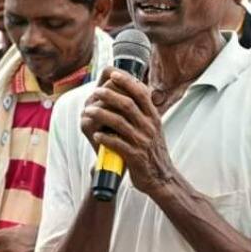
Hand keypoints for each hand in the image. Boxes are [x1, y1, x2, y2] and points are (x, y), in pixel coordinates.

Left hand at [80, 69, 175, 195]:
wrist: (161, 177)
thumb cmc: (152, 151)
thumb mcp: (153, 128)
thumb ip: (143, 112)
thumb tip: (133, 90)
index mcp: (154, 118)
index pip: (141, 93)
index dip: (127, 82)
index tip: (113, 74)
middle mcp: (150, 127)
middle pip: (128, 105)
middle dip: (110, 95)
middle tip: (96, 91)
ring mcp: (142, 142)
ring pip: (120, 123)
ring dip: (102, 114)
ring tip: (88, 111)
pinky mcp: (135, 157)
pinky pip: (117, 144)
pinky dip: (105, 138)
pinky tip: (96, 135)